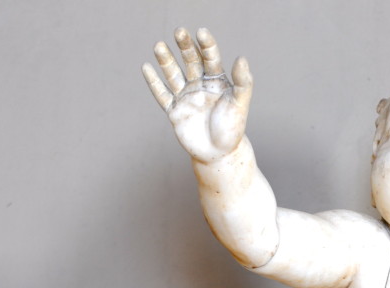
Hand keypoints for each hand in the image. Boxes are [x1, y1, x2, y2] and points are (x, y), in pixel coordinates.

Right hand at [142, 28, 252, 162]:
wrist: (219, 154)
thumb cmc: (232, 129)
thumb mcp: (239, 104)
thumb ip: (243, 83)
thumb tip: (242, 58)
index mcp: (217, 81)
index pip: (210, 58)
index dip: (206, 45)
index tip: (201, 32)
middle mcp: (200, 85)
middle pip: (191, 61)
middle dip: (184, 46)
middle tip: (179, 31)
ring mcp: (186, 97)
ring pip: (174, 74)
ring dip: (166, 60)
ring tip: (159, 46)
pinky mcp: (174, 111)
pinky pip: (162, 94)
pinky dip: (154, 82)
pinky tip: (146, 67)